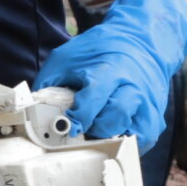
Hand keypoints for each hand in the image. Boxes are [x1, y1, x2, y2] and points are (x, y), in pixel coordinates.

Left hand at [35, 0, 186, 147]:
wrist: (141, 40)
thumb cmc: (99, 50)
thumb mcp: (68, 56)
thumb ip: (50, 81)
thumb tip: (31, 110)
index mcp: (110, 70)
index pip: (94, 99)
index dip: (77, 118)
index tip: (65, 127)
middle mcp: (132, 88)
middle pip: (114, 118)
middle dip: (93, 132)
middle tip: (79, 135)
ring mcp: (147, 103)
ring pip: (133, 133)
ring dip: (111, 140)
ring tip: (95, 139)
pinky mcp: (155, 115)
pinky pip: (144, 139)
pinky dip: (127, 145)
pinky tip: (112, 140)